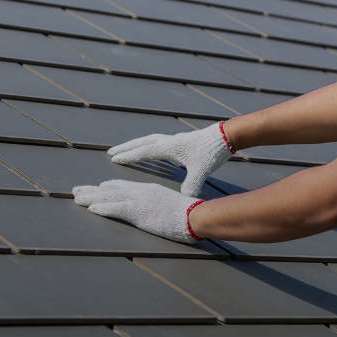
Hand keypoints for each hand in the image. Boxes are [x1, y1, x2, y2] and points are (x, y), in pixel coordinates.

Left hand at [73, 180, 202, 243]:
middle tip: (76, 191)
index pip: (122, 187)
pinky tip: (91, 209)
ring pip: (108, 198)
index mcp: (148, 190)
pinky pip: (116, 209)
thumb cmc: (188, 214)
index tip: (95, 188)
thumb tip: (155, 212)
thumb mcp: (170, 207)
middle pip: (110, 190)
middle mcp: (140, 192)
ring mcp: (138, 201)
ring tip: (76, 198)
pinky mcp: (138, 212)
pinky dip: (102, 208)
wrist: (194, 215)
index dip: (106, 188)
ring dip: (90, 198)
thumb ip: (159, 207)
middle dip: (92, 191)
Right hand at [107, 121, 233, 195]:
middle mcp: (169, 141)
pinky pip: (158, 142)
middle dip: (126, 148)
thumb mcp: (201, 171)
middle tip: (111, 152)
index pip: (144, 151)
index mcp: (170, 147)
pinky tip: (149, 152)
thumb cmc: (211, 153)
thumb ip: (191, 184)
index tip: (114, 159)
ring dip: (136, 145)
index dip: (129, 156)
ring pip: (149, 140)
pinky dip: (149, 146)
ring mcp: (175, 140)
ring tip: (125, 150)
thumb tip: (185, 199)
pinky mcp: (181, 141)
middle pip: (142, 143)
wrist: (225, 137)